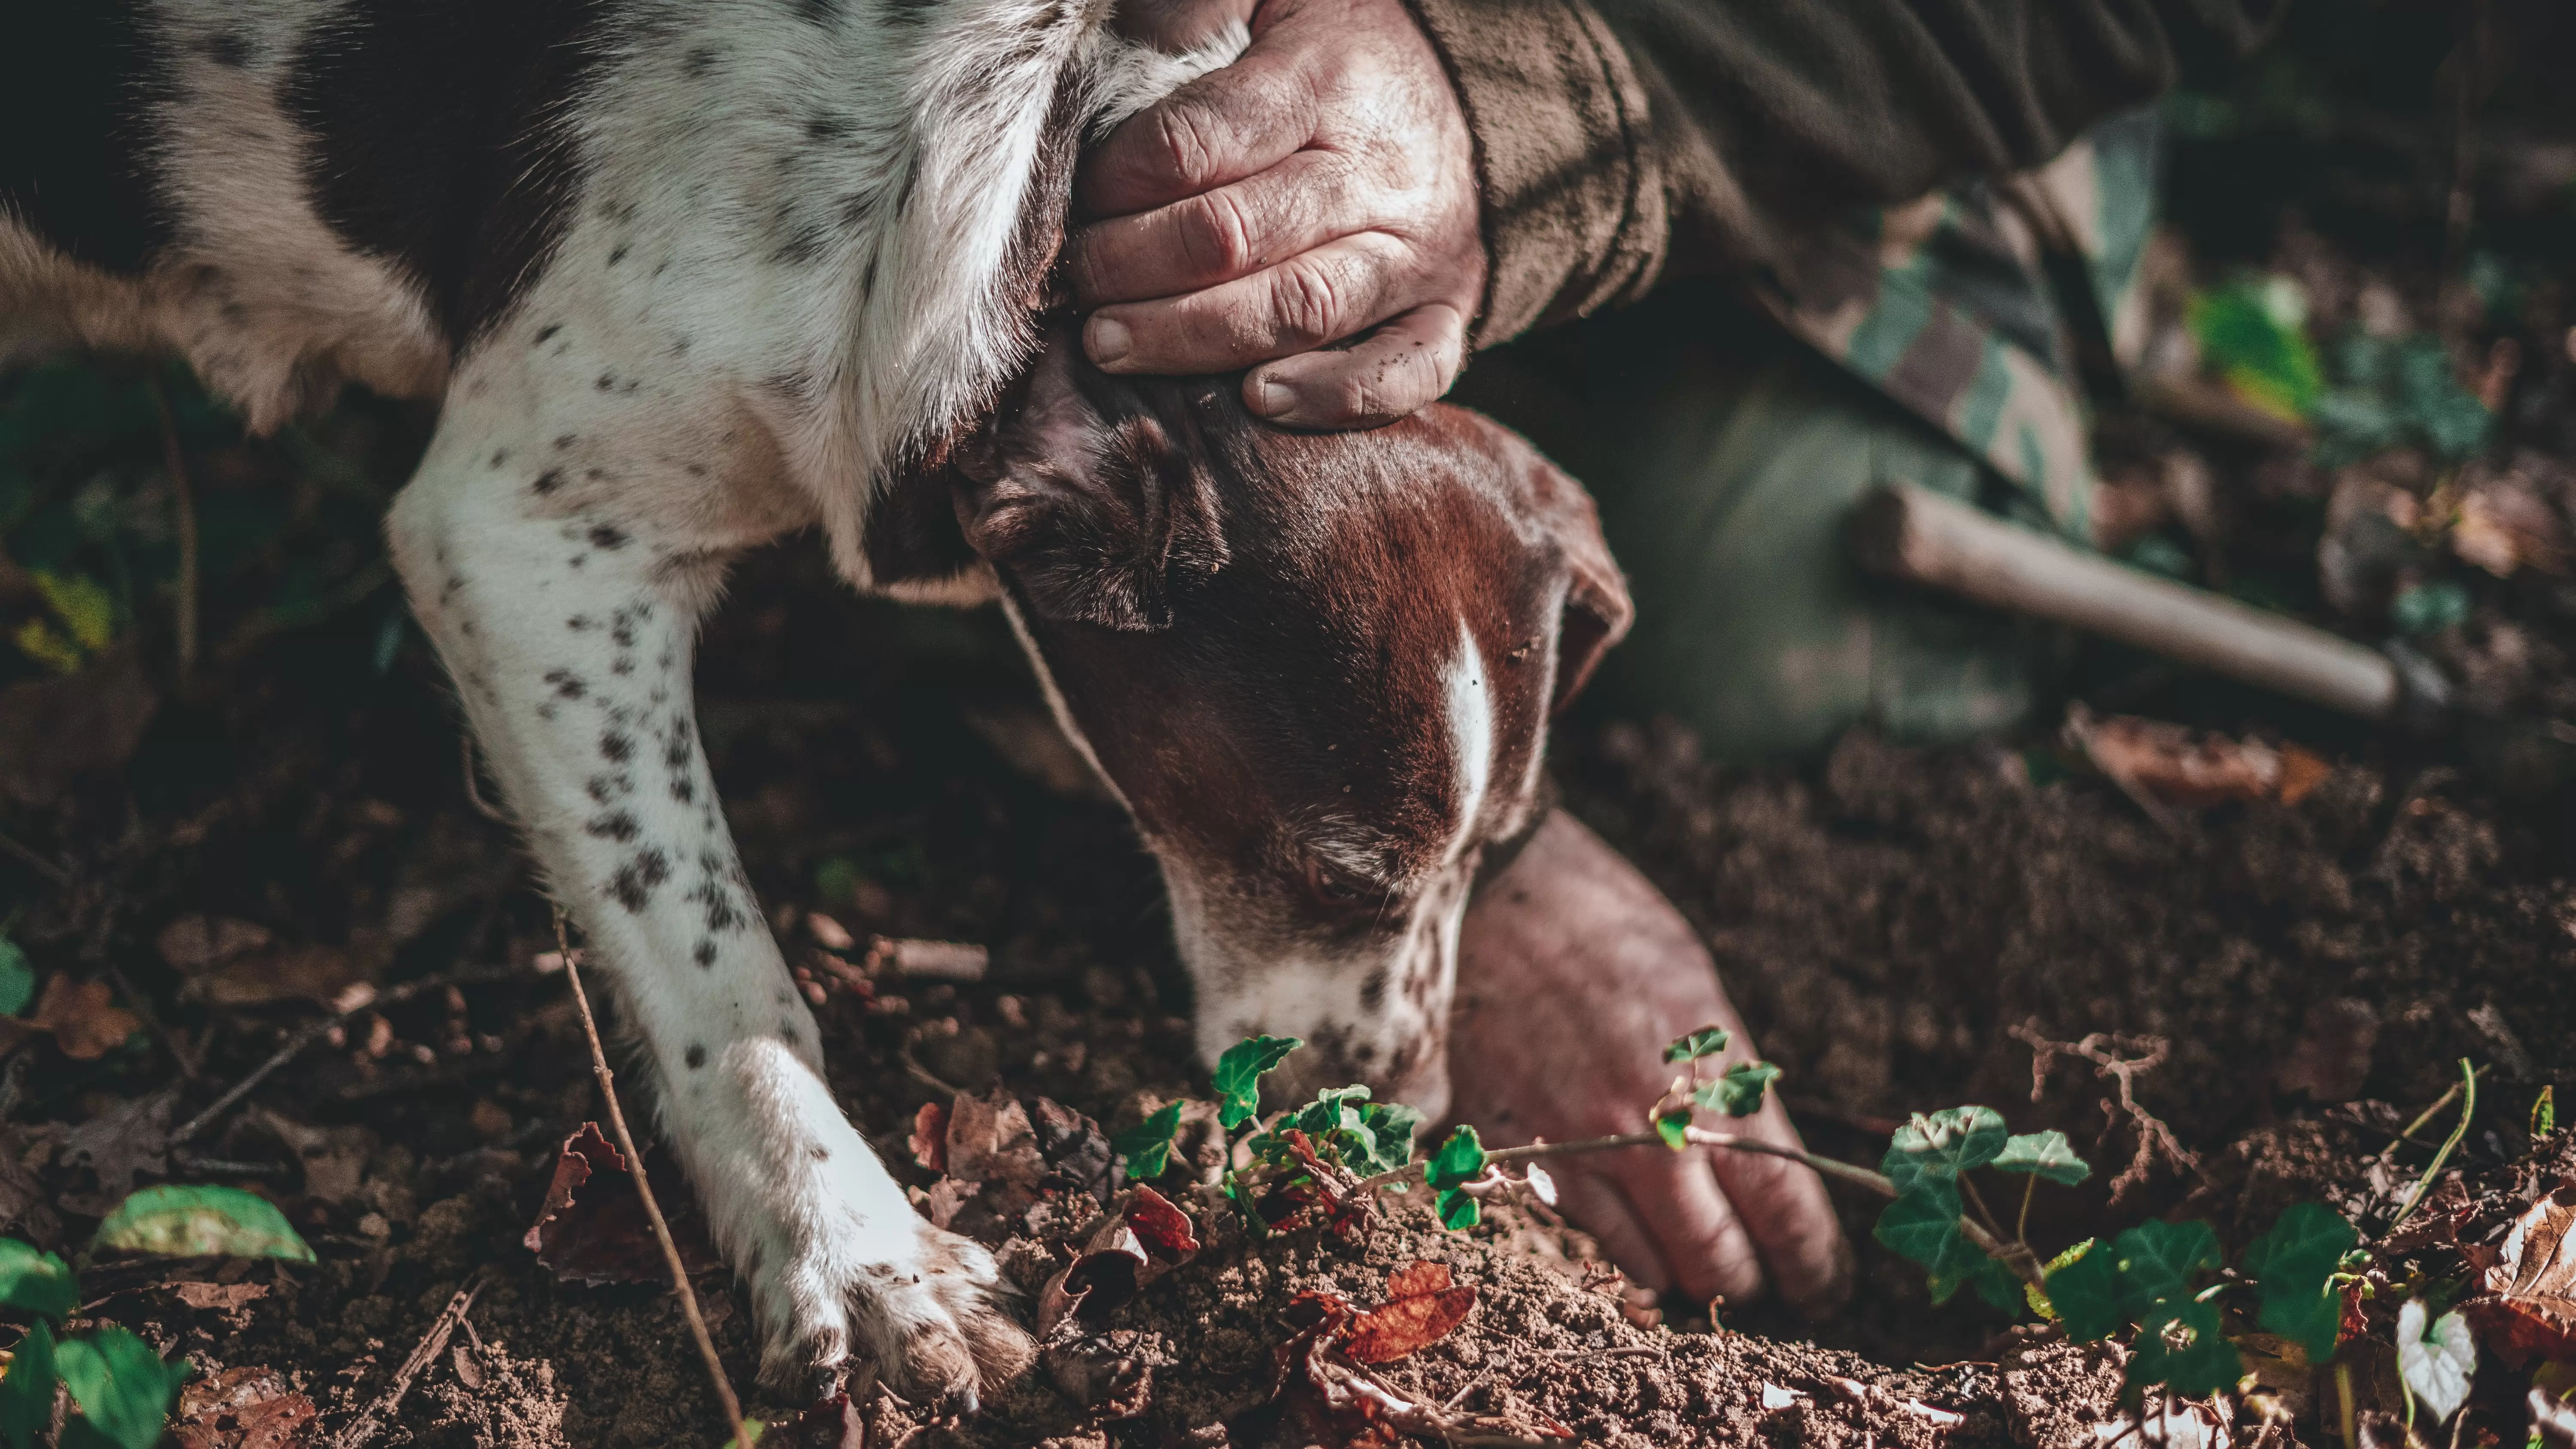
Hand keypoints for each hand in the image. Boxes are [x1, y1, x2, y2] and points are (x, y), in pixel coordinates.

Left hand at [1068, 0, 1485, 428]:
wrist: (1475, 105)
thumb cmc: (1343, 58)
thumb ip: (1197, 6)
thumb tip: (1127, 37)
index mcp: (1324, 83)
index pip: (1202, 141)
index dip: (1122, 179)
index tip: (1078, 198)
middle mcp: (1373, 175)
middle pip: (1236, 236)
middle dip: (1133, 266)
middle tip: (1075, 284)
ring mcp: (1414, 254)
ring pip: (1300, 311)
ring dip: (1193, 339)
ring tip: (1112, 347)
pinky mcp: (1444, 314)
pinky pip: (1403, 371)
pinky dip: (1332, 396)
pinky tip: (1257, 402)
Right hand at [1449, 812, 1853, 1315]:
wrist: (1484, 890)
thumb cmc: (1600, 922)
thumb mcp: (1695, 991)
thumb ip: (1728, 1084)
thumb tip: (1762, 1162)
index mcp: (1710, 1077)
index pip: (1784, 1210)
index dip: (1812, 1263)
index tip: (1823, 1284)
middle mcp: (1648, 1129)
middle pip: (1718, 1260)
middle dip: (1749, 1280)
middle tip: (1763, 1281)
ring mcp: (1577, 1149)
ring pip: (1649, 1268)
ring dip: (1680, 1274)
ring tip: (1693, 1258)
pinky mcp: (1516, 1154)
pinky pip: (1580, 1237)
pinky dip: (1614, 1247)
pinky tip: (1628, 1227)